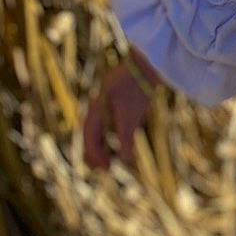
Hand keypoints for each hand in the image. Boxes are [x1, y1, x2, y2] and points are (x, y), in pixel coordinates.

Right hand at [83, 52, 159, 169]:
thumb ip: (126, 136)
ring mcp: (105, 107)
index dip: (95, 155)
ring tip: (109, 163)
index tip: (105, 168)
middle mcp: (97, 109)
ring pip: (97, 132)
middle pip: (89, 136)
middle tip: (106, 170)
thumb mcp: (131, 114)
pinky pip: (107, 127)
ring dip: (101, 148)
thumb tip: (124, 159)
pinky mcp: (115, 106)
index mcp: (95, 109)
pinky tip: (118, 148)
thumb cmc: (137, 87)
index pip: (89, 137)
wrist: (146, 65)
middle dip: (95, 154)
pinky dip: (109, 140)